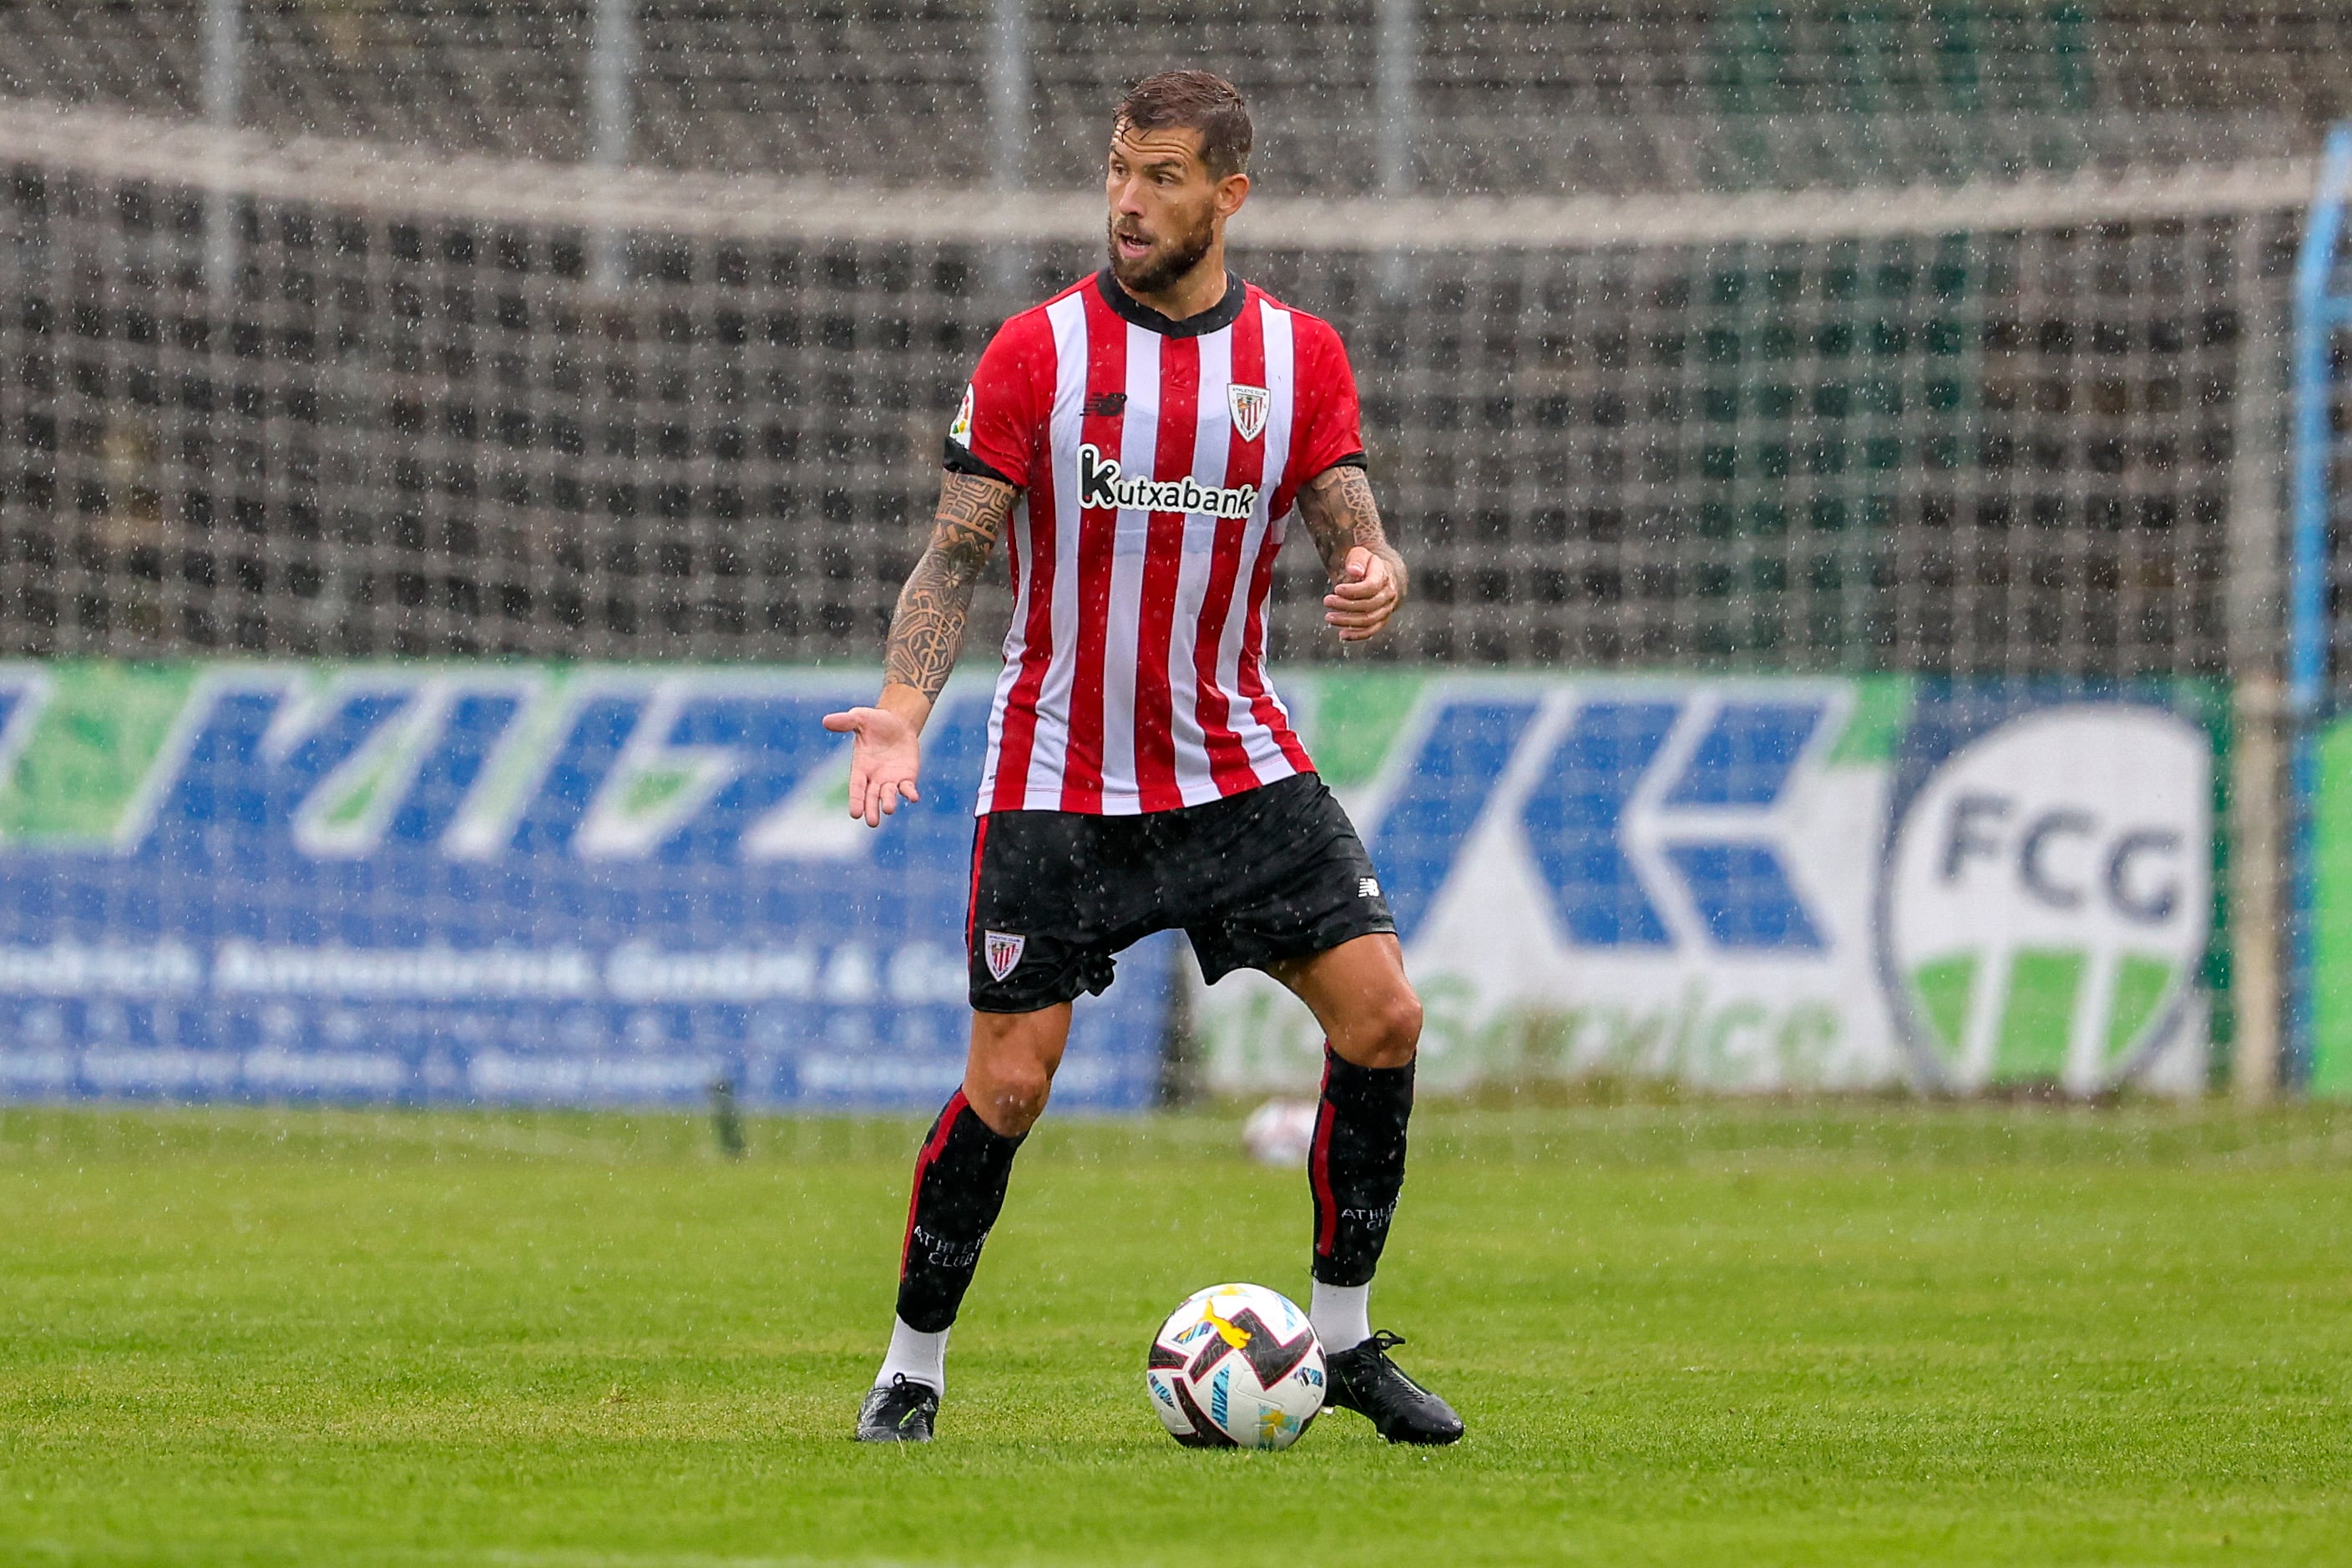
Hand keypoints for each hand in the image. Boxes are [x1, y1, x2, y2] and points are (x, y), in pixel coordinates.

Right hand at [821, 700, 923, 826]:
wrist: (898, 723)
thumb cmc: (875, 721)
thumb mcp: (860, 718)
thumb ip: (845, 722)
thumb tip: (826, 721)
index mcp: (860, 767)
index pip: (856, 787)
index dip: (856, 800)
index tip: (855, 814)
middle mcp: (874, 778)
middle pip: (871, 797)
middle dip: (871, 809)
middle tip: (872, 822)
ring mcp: (891, 779)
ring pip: (889, 795)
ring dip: (889, 802)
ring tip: (889, 809)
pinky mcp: (907, 777)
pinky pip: (908, 788)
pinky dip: (910, 793)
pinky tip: (913, 798)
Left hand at [1324, 546, 1399, 641]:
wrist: (1382, 575)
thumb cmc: (1367, 564)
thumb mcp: (1360, 554)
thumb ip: (1357, 560)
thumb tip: (1354, 571)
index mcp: (1384, 576)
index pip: (1371, 587)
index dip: (1353, 590)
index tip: (1336, 589)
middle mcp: (1388, 594)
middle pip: (1368, 605)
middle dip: (1345, 605)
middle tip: (1326, 601)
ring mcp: (1386, 609)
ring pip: (1369, 620)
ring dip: (1347, 621)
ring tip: (1329, 617)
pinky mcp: (1381, 620)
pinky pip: (1371, 631)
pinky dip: (1357, 635)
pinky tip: (1342, 634)